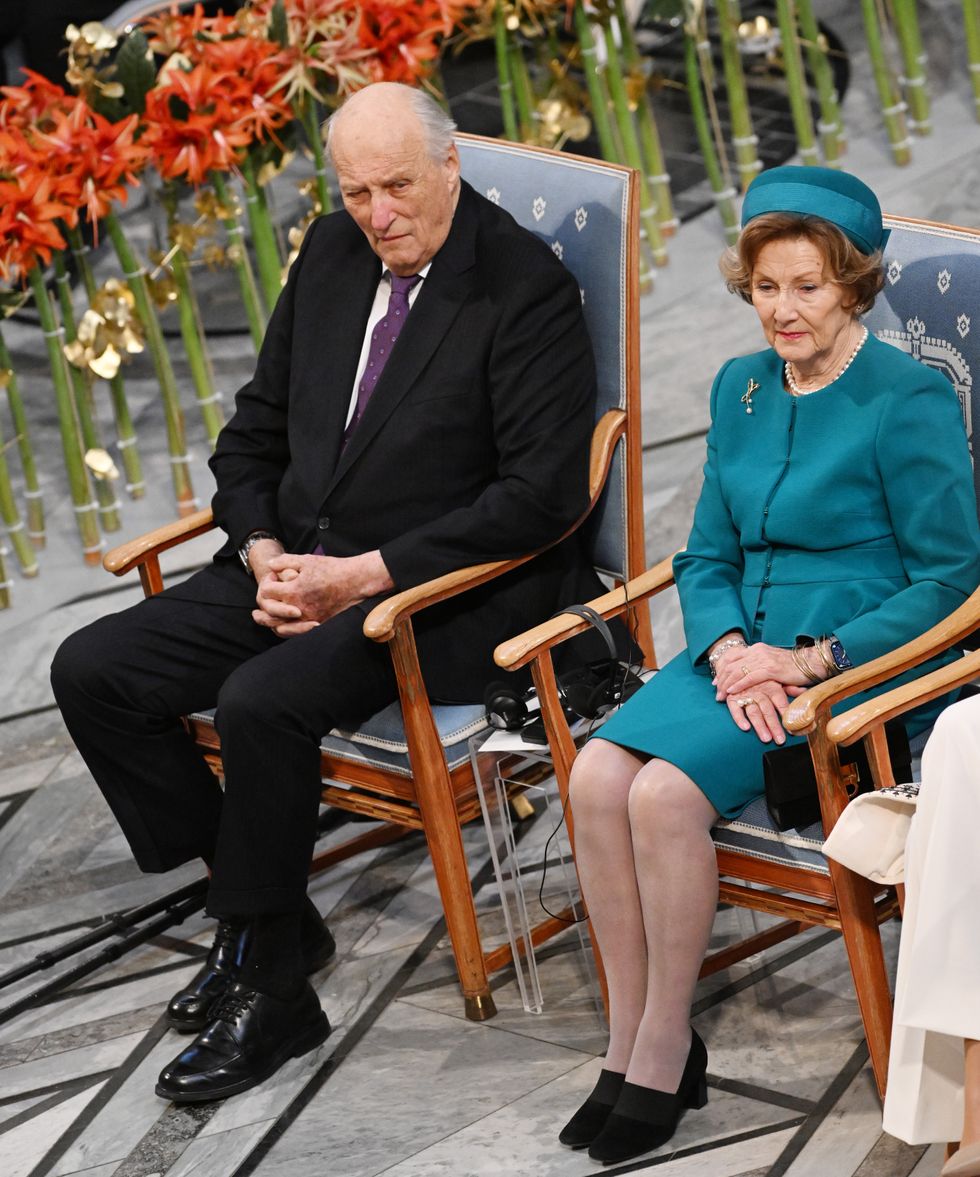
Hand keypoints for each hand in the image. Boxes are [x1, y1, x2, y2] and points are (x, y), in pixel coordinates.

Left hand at [252, 549, 393, 637]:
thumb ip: (284, 562)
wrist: (355, 581)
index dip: (267, 582)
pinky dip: (284, 628)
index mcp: (294, 590)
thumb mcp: (306, 560)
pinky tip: (281, 622)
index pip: (267, 592)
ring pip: (279, 627)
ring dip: (269, 621)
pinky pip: (295, 632)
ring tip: (262, 616)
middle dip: (262, 605)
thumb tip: (269, 566)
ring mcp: (308, 617)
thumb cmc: (331, 568)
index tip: (273, 577)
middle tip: (261, 599)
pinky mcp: (317, 622)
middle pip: (269, 612)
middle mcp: (298, 607)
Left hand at [712, 640, 823, 700]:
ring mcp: (763, 659)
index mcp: (756, 648)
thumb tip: (746, 674)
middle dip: (721, 679)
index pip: (732, 657)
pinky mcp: (771, 669)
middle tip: (716, 691)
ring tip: (721, 695)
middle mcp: (757, 651)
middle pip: (731, 665)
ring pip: (737, 671)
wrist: (811, 662)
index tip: (716, 681)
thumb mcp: (771, 662)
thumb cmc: (792, 666)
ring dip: (726, 684)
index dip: (721, 669)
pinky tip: (731, 691)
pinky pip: (749, 677)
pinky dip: (738, 685)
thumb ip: (759, 665)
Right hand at [726, 678, 806, 744]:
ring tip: (766, 738)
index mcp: (772, 686)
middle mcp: (759, 691)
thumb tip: (805, 691)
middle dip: (774, 726)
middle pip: (767, 710)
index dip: (786, 715)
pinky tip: (745, 727)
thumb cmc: (761, 676)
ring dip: (759, 725)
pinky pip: (735, 709)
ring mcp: (745, 694)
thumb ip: (790, 687)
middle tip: (780, 740)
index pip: (781, 702)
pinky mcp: (732, 697)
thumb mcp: (777, 678)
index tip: (793, 729)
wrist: (739, 663)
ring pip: (753, 711)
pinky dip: (739, 718)